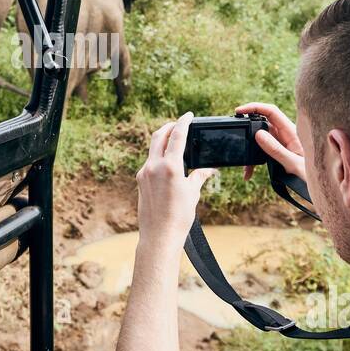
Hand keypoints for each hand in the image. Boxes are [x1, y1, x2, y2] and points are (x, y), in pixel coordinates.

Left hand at [136, 113, 215, 250]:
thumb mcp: (193, 193)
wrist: (159, 235)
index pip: (177, 136)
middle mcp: (153, 166)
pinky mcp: (140, 180)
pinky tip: (167, 160)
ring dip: (162, 140)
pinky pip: (149, 161)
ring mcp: (144, 173)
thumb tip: (209, 169)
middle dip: (170, 127)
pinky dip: (158, 155)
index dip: (183, 122)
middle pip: (159, 136)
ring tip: (173, 140)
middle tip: (179, 124)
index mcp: (169, 166)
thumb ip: (199, 175)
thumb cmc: (179, 216)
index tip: (188, 115)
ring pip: (152, 148)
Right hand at [234, 102, 306, 182]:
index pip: (272, 111)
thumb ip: (276, 150)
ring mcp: (282, 143)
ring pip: (260, 139)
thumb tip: (258, 134)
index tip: (239, 111)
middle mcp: (286, 135)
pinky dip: (253, 161)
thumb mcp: (293, 164)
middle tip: (238, 140)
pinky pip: (262, 152)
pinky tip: (249, 173)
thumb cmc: (311, 176)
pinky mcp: (278, 153)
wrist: (320, 187)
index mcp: (292, 132)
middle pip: (262, 124)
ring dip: (250, 151)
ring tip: (245, 167)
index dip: (255, 107)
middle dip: (248, 132)